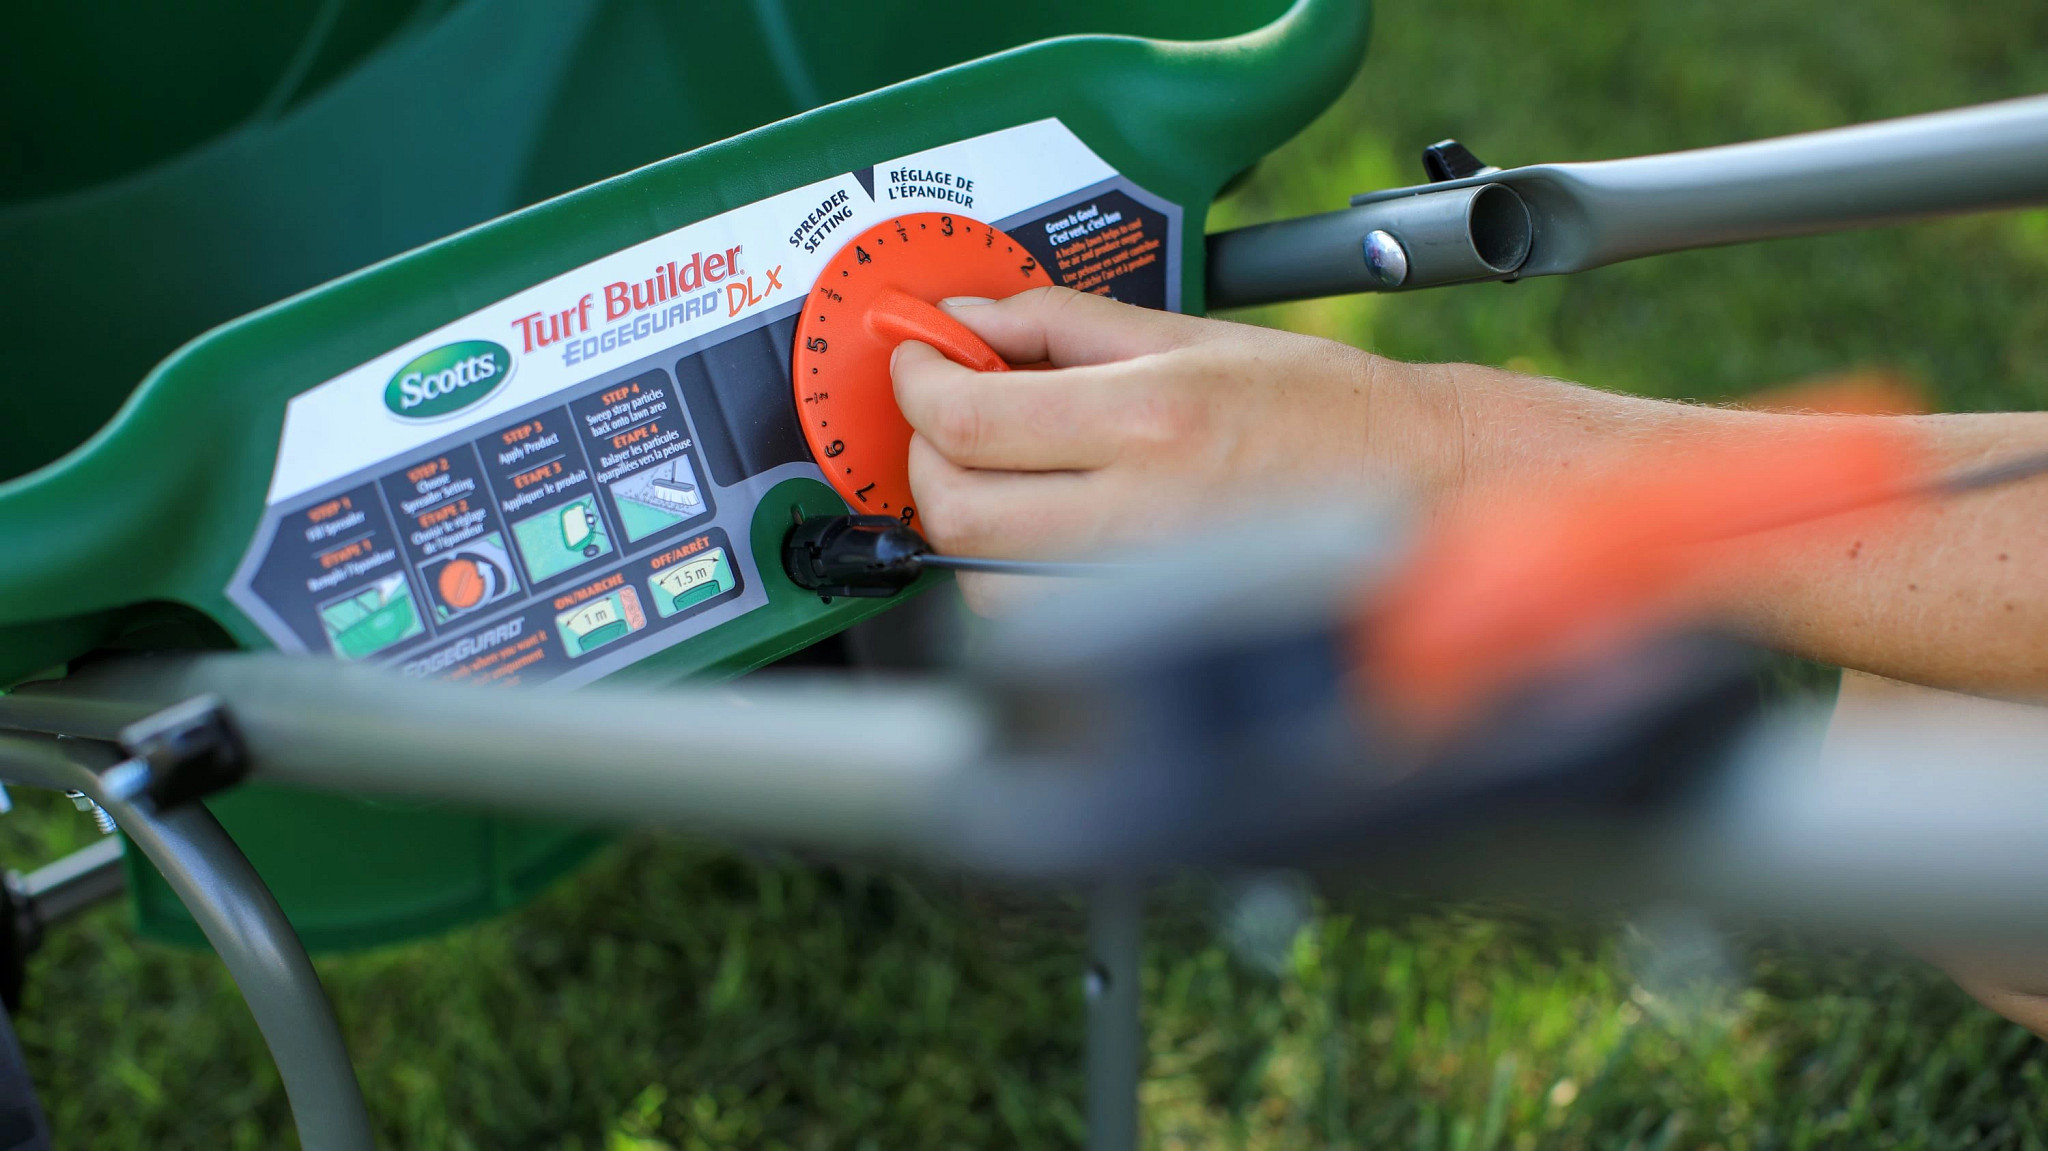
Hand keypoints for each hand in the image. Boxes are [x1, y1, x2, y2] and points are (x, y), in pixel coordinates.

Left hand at [890, 287, 1454, 611]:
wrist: (1420, 486)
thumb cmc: (1322, 409)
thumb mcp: (1189, 332)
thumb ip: (1061, 323)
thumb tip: (965, 318)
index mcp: (1151, 417)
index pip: (970, 419)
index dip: (915, 386)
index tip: (917, 363)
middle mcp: (1143, 510)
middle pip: (956, 508)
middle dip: (925, 455)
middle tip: (948, 417)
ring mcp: (1145, 583)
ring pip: (979, 579)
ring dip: (965, 521)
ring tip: (1007, 474)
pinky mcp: (1152, 628)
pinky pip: (1032, 617)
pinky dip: (1009, 575)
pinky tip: (1046, 530)